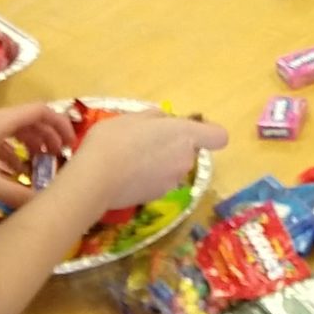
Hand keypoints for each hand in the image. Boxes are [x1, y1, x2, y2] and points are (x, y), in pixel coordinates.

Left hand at [0, 102, 77, 207]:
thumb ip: (16, 193)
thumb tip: (43, 203)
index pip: (39, 111)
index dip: (60, 123)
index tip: (72, 143)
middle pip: (29, 119)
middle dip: (48, 136)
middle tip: (61, 157)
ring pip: (14, 130)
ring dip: (31, 144)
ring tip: (41, 164)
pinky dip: (13, 152)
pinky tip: (14, 172)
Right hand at [65, 111, 229, 212]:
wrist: (95, 178)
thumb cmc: (114, 139)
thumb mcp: (133, 117)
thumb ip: (156, 118)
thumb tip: (165, 122)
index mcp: (185, 135)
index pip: (218, 136)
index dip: (208, 133)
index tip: (189, 131)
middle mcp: (186, 159)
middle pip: (189, 152)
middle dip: (173, 147)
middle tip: (145, 141)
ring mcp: (173, 181)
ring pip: (173, 167)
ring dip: (161, 163)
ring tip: (132, 159)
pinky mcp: (159, 197)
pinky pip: (160, 182)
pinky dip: (149, 178)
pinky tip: (127, 175)